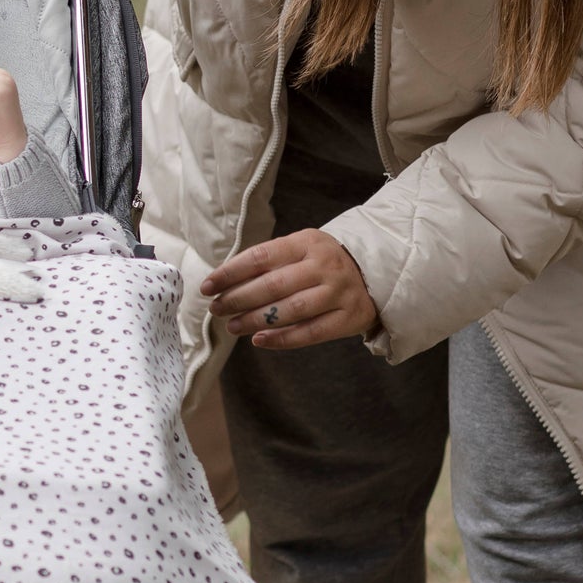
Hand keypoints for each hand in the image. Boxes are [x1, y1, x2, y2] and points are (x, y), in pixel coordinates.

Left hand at [202, 229, 379, 349]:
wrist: (374, 272)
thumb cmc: (321, 261)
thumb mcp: (300, 248)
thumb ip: (269, 261)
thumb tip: (224, 281)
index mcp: (307, 242)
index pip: (260, 257)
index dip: (230, 273)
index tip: (207, 286)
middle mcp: (324, 266)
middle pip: (272, 286)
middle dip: (238, 299)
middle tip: (216, 309)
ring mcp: (338, 292)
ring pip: (290, 310)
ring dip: (255, 320)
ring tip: (232, 326)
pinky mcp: (349, 318)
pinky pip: (310, 332)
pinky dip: (282, 339)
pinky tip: (259, 340)